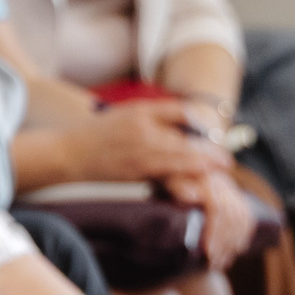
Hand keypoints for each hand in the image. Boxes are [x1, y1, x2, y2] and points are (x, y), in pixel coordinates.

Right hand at [59, 100, 230, 184]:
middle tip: (226, 159)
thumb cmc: (97, 135)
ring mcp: (140, 152)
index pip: (182, 111)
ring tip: (219, 169)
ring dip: (204, 165)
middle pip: (187, 138)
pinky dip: (184, 179)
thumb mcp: (125, 114)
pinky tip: (196, 183)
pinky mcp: (135, 172)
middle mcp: (144, 130)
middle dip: (210, 150)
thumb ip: (153, 116)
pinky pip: (166, 175)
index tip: (213, 132)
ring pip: (182, 158)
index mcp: (142, 112)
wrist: (68, 154)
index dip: (202, 122)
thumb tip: (186, 124)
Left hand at [162, 167, 256, 269]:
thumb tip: (192, 197)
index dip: (214, 232)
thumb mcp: (168, 183)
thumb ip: (179, 188)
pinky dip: (243, 235)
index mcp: (207, 180)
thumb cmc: (167, 181)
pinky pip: (247, 217)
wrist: (176, 171)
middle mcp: (223, 183)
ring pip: (241, 219)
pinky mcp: (236, 196)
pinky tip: (236, 249)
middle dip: (223, 243)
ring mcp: (231, 189)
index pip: (218, 209)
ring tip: (221, 263)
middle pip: (232, 217)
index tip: (207, 253)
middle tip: (212, 264)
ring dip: (232, 243)